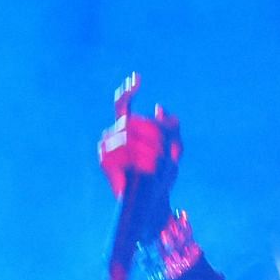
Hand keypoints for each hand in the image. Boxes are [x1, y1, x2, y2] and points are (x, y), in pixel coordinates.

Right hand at [97, 72, 181, 200]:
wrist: (153, 201)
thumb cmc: (162, 177)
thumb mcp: (174, 150)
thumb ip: (171, 128)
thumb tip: (161, 108)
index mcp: (128, 129)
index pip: (123, 104)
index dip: (128, 91)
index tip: (137, 79)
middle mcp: (114, 134)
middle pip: (134, 120)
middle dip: (154, 137)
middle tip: (165, 155)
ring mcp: (106, 146)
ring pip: (129, 133)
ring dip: (149, 150)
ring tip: (156, 165)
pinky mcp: (104, 159)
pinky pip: (123, 148)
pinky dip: (138, 157)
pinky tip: (144, 169)